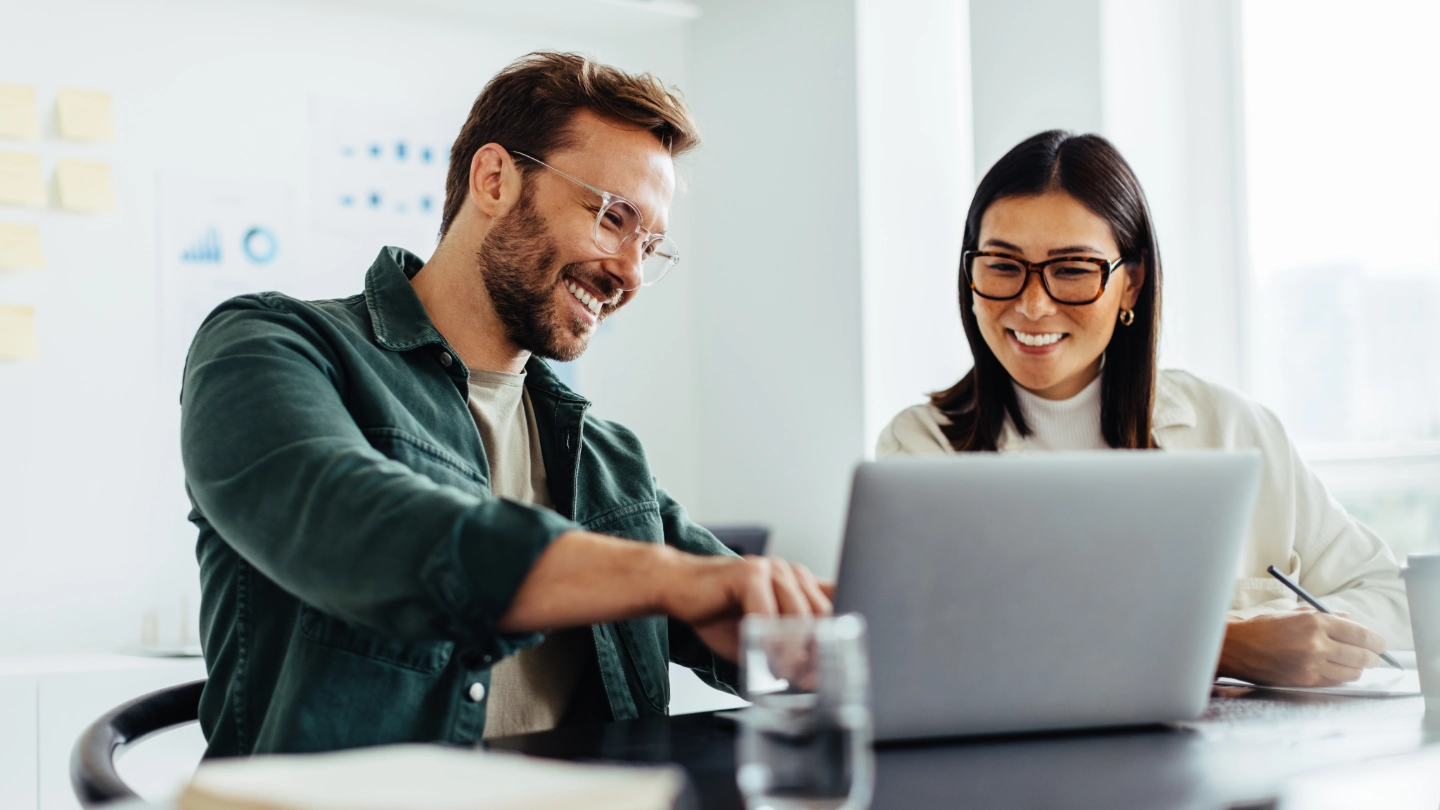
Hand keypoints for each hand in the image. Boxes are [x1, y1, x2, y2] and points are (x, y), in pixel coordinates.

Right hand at [662, 554, 832, 661]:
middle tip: (809, 680)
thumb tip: (812, 678)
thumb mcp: (761, 635)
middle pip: (823, 614)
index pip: (836, 606)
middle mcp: (791, 573)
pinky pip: (767, 613)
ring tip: (786, 674)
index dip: (839, 638)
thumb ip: (786, 648)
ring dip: (794, 651)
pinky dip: (767, 641)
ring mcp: (772, 569)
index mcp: (800, 584)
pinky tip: (762, 657)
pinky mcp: (749, 573)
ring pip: (799, 615)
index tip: (834, 668)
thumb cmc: (718, 612)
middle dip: (818, 651)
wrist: (677, 588)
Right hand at [1218, 610, 1386, 686]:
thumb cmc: (1263, 628)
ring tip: (1353, 663)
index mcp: (1315, 622)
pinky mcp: (1305, 681)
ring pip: (1352, 673)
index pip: (1360, 634)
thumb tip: (1352, 624)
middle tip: (1373, 655)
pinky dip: (1340, 676)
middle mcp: (1316, 644)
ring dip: (1357, 668)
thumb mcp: (1295, 613)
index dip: (1376, 640)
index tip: (1380, 643)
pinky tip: (1335, 669)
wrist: (1237, 648)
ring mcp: (1311, 666)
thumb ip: (1326, 617)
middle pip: (1362, 656)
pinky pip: (1335, 682)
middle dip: (1373, 657)